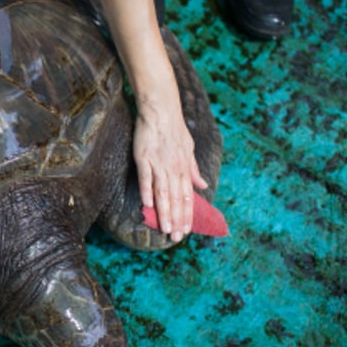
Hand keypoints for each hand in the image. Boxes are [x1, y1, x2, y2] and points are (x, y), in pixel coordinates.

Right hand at [134, 97, 207, 242]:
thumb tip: (202, 184)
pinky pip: (146, 178)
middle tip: (176, 237)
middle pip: (176, 198)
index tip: (186, 230)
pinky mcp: (144, 158)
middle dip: (177, 219)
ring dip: (165, 212)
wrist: (161, 110)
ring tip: (165, 228)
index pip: (188, 196)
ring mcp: (158, 164)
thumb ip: (194, 169)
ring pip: (163, 192)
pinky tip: (147, 205)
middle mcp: (174, 168)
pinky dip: (147, 191)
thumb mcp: (189, 149)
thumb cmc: (175, 129)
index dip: (187, 214)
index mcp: (184, 168)